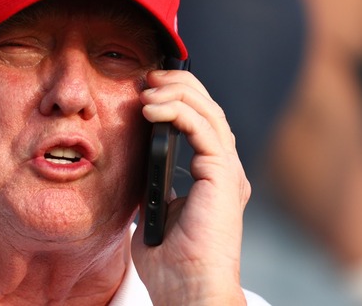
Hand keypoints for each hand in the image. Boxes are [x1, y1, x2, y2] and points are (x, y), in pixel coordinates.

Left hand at [131, 69, 250, 304]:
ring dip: (177, 93)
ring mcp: (228, 172)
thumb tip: (134, 165)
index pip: (200, 122)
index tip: (146, 88)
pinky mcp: (224, 177)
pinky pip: (204, 130)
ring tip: (148, 87)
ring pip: (209, 113)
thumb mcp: (153, 211)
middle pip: (209, 109)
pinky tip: (154, 108)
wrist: (187, 290)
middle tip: (149, 77)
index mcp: (212, 176)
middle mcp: (224, 170)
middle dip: (179, 86)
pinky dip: (179, 112)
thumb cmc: (170, 262)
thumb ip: (152, 185)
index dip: (177, 98)